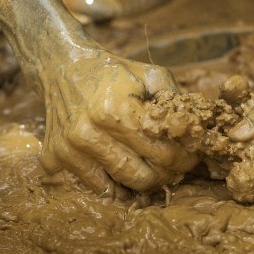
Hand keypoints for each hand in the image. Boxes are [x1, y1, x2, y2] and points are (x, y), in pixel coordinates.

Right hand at [38, 45, 198, 192]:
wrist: (63, 65)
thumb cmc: (114, 72)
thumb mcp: (151, 75)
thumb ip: (175, 102)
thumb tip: (197, 130)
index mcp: (116, 110)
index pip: (163, 152)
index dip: (185, 158)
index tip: (193, 156)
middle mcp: (90, 133)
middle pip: (144, 176)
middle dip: (168, 174)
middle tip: (178, 167)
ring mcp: (71, 149)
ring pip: (122, 187)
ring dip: (145, 182)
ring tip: (156, 170)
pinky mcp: (56, 158)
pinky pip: (97, 187)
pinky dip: (117, 186)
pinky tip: (128, 171)